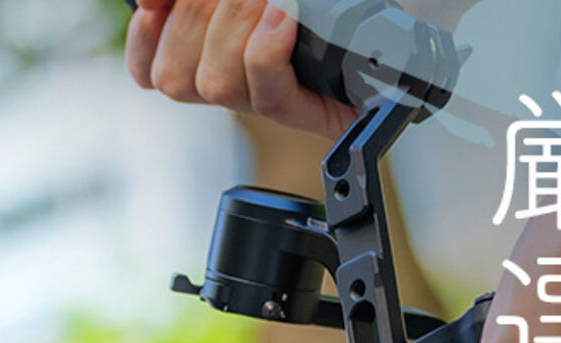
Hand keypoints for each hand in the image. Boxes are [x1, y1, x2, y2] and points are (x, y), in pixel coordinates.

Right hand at [125, 0, 358, 139]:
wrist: (416, 6)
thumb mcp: (260, 5)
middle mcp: (245, 82)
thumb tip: (149, 1)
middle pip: (175, 75)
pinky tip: (283, 16)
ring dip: (233, 26)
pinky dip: (266, 51)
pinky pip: (267, 96)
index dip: (143, 39)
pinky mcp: (321, 114)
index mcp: (220, 51)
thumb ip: (206, 4)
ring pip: (214, 86)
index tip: (151, 5)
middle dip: (197, 17)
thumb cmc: (348, 6)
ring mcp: (281, 101)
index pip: (152, 68)